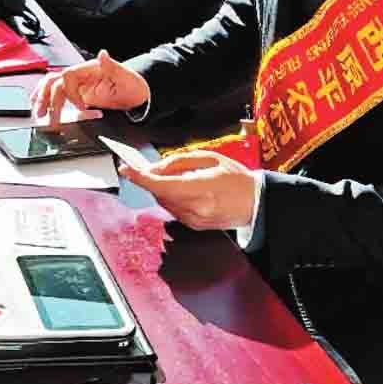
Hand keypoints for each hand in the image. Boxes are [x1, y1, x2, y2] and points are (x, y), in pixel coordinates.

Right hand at [31, 50, 150, 122]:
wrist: (137, 93)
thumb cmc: (132, 85)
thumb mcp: (125, 76)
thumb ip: (111, 66)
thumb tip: (103, 54)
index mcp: (88, 69)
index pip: (68, 76)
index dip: (71, 93)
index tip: (82, 108)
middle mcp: (80, 75)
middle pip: (55, 81)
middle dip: (47, 98)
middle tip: (45, 114)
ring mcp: (78, 85)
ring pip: (52, 86)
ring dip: (43, 98)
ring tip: (39, 113)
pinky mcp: (78, 94)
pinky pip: (58, 94)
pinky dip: (48, 99)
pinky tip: (43, 107)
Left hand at [118, 150, 257, 230]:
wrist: (256, 203)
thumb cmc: (237, 179)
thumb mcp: (208, 158)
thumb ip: (178, 162)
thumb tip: (154, 168)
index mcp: (200, 190)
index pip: (160, 185)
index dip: (139, 177)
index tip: (126, 169)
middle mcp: (195, 209)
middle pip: (158, 194)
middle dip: (151, 180)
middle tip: (149, 166)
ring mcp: (193, 220)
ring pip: (163, 202)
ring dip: (160, 188)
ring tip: (174, 176)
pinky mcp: (194, 226)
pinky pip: (172, 209)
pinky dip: (170, 197)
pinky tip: (181, 188)